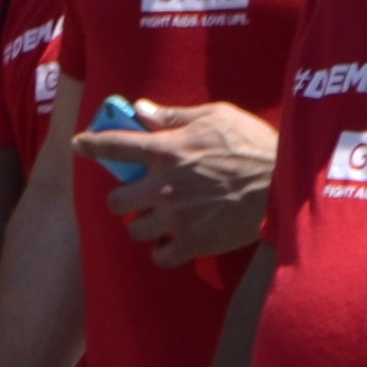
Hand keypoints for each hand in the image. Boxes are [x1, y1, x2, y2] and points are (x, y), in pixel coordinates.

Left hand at [94, 100, 278, 267]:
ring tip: (163, 219)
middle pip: (116, 201)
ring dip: (145, 224)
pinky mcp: (195, 242)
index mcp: (166, 150)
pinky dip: (165, 251)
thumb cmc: (254, 144)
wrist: (287, 185)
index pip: (114, 145)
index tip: (79, 145)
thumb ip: (175, 116)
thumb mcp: (216, 116)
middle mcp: (164, 186)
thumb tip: (142, 109)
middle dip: (125, 198)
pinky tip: (175, 241)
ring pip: (135, 230)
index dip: (91, 144)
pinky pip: (161, 256)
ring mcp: (177, 217)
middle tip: (141, 196)